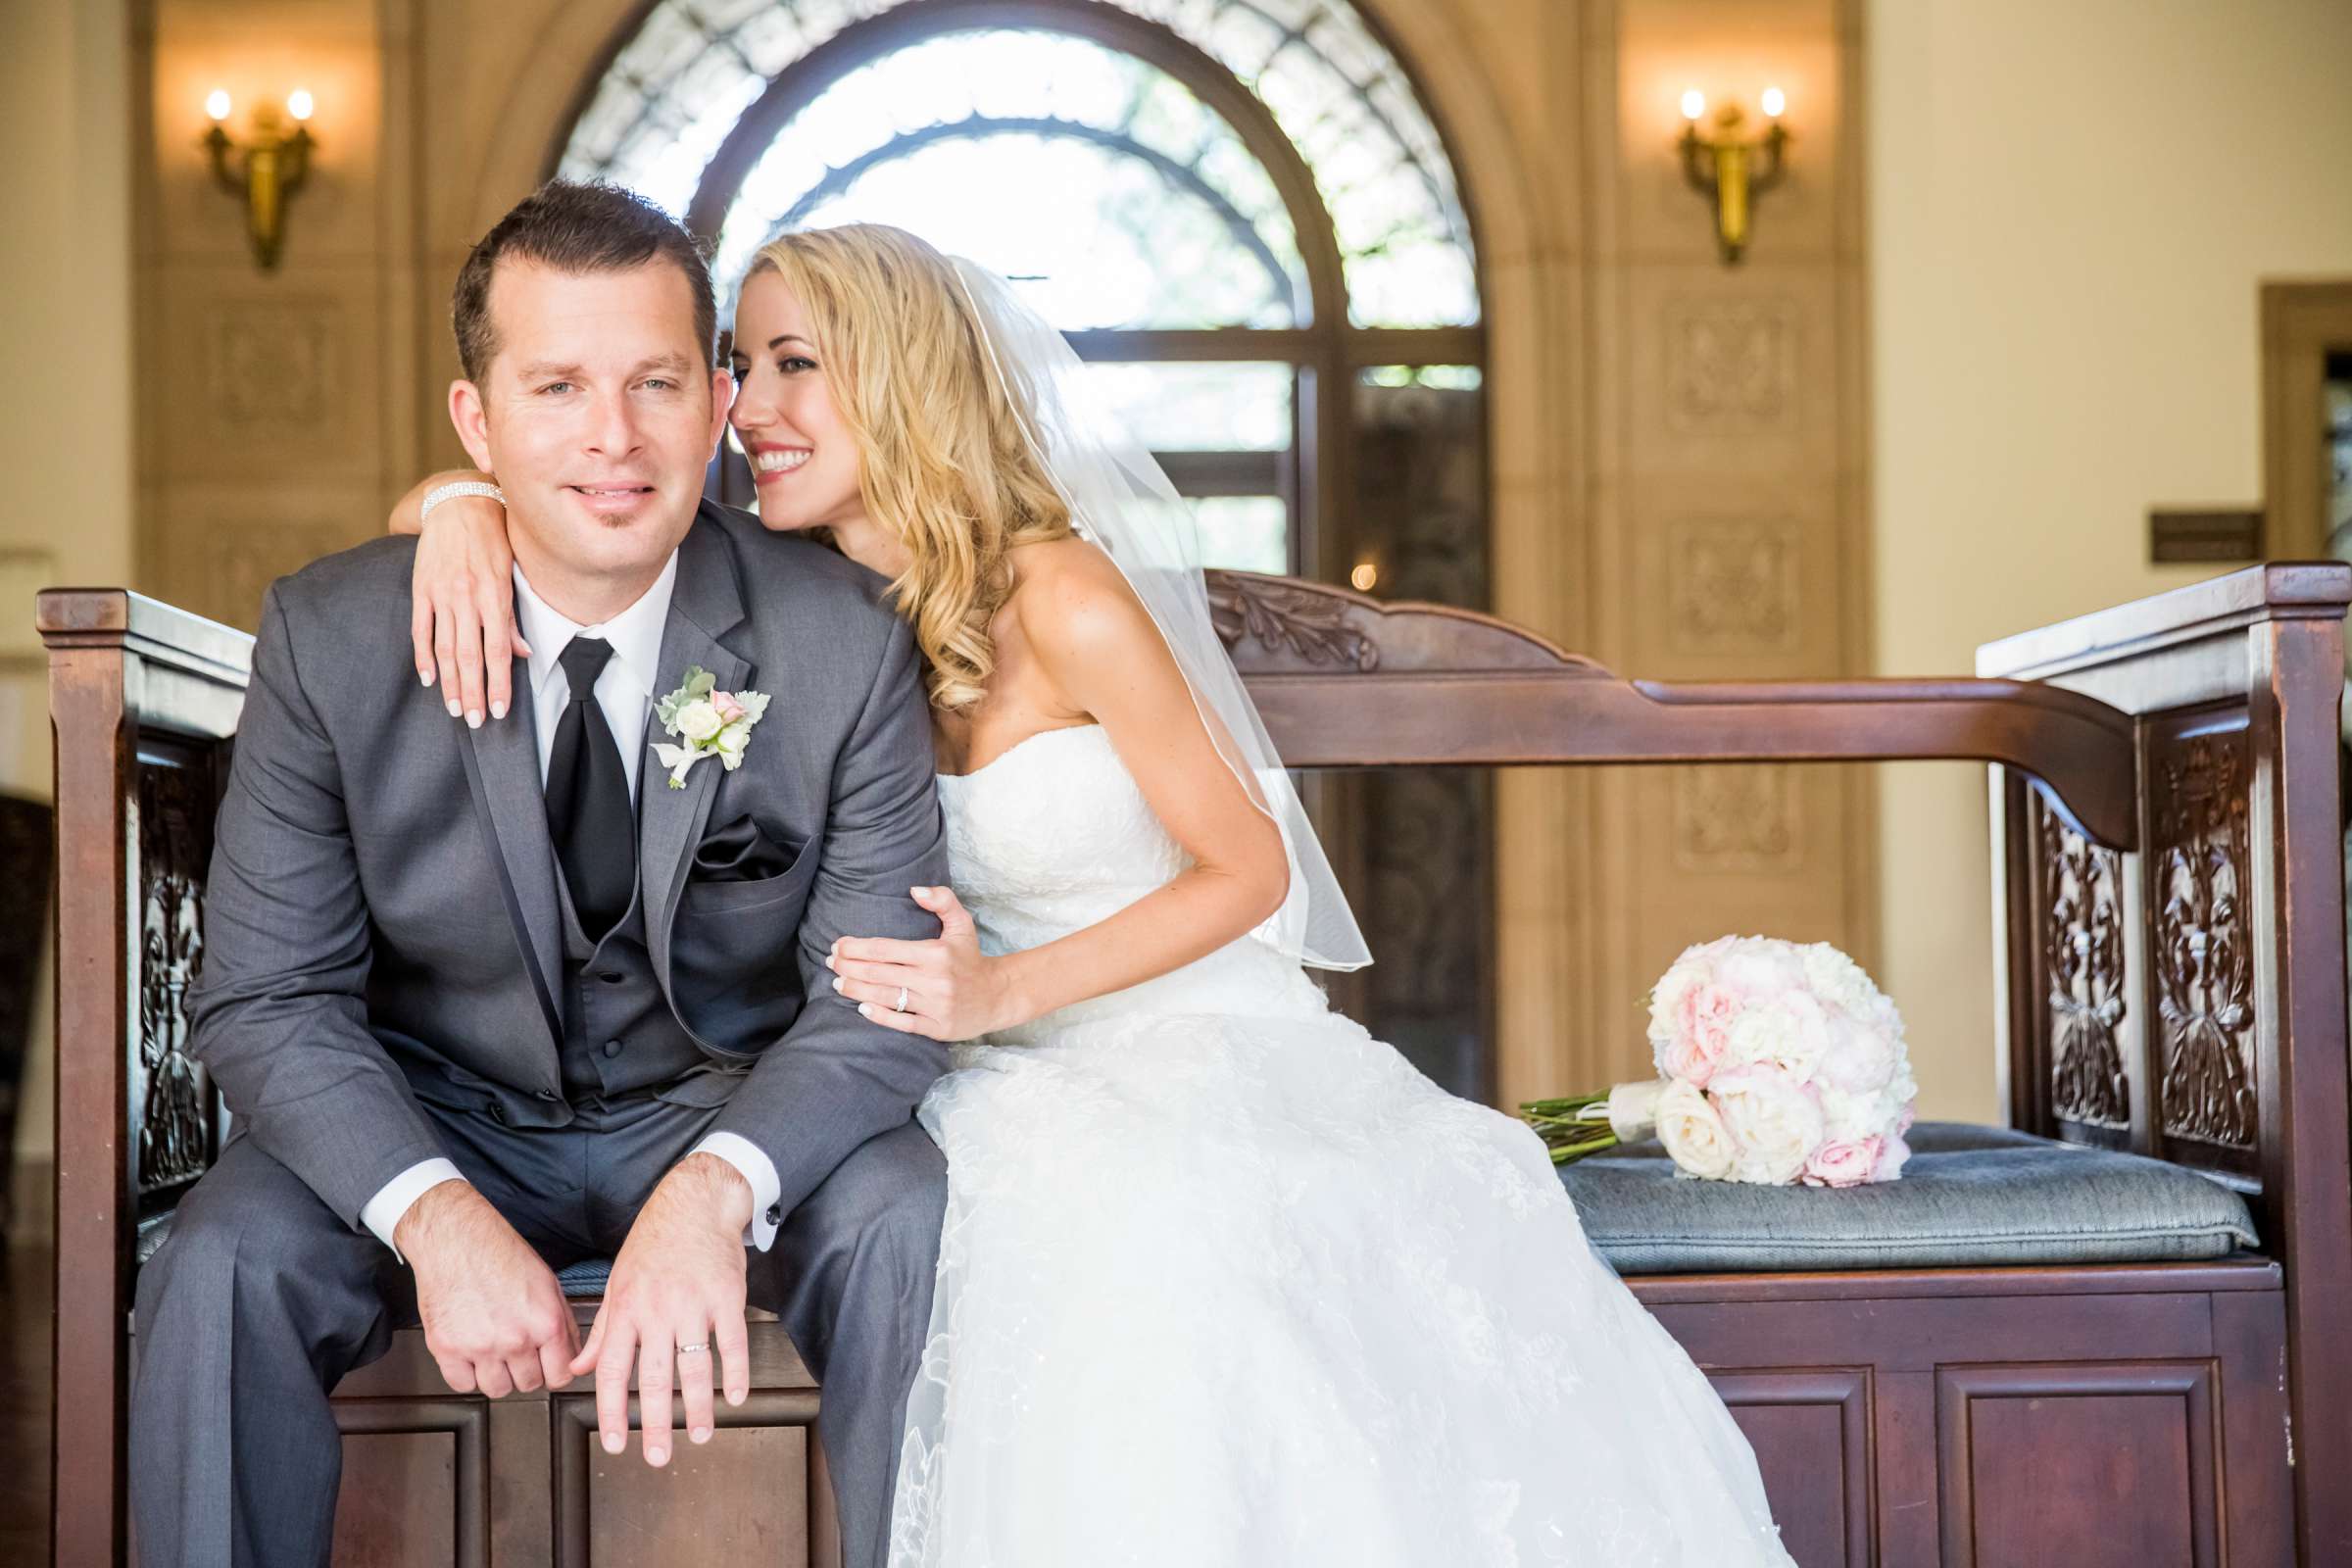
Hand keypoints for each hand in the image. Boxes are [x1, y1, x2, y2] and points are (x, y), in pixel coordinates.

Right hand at [400, 1181, 578, 1398]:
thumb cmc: (500, 1253)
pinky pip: (462, 1385)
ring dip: (497, 1375)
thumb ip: (563, 1322)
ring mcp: (480, 1347)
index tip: (547, 1365)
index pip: (561, 1375)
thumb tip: (572, 1353)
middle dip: (526, 1370)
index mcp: (545, 1322)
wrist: (456, 1239)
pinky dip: (467, 1374)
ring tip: (494, 1351)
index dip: (555, 1370)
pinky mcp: (447, 1349)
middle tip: (517, 1351)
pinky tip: (471, 1354)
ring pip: (497, 1389)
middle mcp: (515, 1339)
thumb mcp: (547, 1282)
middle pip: (529, 1384)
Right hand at [410, 482, 527, 728]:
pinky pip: (420, 628)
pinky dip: (423, 655)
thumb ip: (514, 615)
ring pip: (445, 648)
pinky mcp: (422, 589)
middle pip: (470, 656)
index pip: (498, 649)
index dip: (500, 682)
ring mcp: (442, 594)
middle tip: (478, 722)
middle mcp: (468, 597)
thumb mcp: (511, 572)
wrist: (458, 503)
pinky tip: (429, 678)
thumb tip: (524, 653)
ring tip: (456, 709)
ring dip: (450, 682)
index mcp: (495, 594)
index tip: (501, 709)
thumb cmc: (493, 539)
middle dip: (475, 692)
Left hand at [570, 1152, 754, 1465]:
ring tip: (699, 1434)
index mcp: (625, 1308)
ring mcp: (693, 1303)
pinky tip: (735, 1396)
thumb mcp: (618, 1281)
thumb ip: (602, 1330)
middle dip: (655, 1423)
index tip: (615, 1442)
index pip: (612, 1370)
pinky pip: (732, 1343)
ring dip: (697, 1406)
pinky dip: (735, 1373)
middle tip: (658, 1457)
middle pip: (653, 1378)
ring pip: (695, 1366)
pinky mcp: (727, 1296)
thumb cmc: (654, 1241)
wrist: (695, 1201)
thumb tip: (579, 1369)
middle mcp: (657, 1310)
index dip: (612, 1411)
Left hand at [826, 885, 1026, 1041]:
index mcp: (935, 953)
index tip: (837, 945)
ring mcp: (935, 1005)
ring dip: (856, 990)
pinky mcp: (937, 1027)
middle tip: (831, 963)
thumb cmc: (971, 958)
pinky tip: (862, 1008)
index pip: (885, 949)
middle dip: (849, 967)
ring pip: (886, 997)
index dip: (856, 947)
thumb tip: (914, 889)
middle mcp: (934, 979)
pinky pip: (903, 1022)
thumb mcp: (962, 923)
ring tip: (838, 983)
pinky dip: (880, 1016)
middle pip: (879, 973)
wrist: (997, 995)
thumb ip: (942, 900)